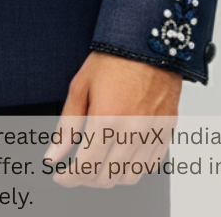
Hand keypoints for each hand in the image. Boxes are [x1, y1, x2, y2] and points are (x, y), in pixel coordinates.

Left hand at [43, 52, 180, 187]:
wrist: (148, 41)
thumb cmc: (114, 59)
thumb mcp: (80, 86)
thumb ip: (67, 126)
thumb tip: (53, 155)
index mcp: (107, 118)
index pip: (86, 166)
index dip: (69, 177)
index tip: (61, 175)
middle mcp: (132, 130)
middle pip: (106, 177)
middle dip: (86, 178)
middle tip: (76, 167)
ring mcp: (152, 133)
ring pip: (129, 177)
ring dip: (110, 176)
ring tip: (99, 162)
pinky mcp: (167, 131)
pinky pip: (150, 165)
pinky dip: (134, 168)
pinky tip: (122, 155)